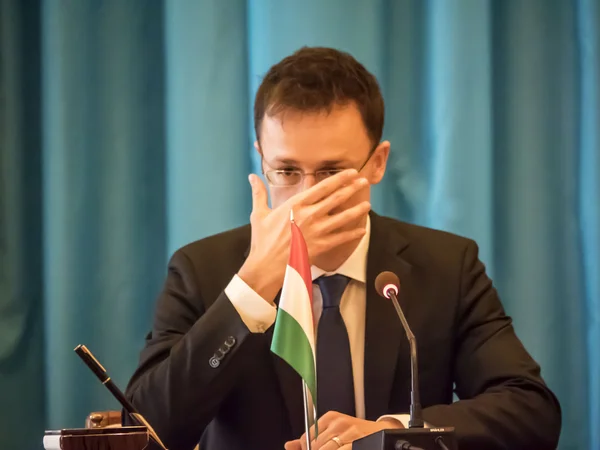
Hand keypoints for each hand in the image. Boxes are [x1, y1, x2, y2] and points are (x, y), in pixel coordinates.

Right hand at [238, 169, 369, 302]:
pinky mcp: (321, 246)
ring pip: (343, 217)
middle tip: (364, 181)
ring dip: (357, 210)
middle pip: (336, 198)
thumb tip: (251, 177)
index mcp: (296, 204)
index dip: (339, 178)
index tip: (350, 172)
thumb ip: (259, 193)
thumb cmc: (262, 240)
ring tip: (367, 203)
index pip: (323, 187)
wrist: (266, 266)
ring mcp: (317, 231)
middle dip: (352, 189)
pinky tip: (362, 229)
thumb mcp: (259, 214)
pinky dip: (353, 234)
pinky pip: (341, 238)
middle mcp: (309, 215)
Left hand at [284, 412, 403, 449]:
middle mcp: (339, 423)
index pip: (307, 439)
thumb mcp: (331, 432)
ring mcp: (350, 433)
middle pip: (316, 447)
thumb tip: (288, 445)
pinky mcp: (358, 442)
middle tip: (326, 449)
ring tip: (335, 449)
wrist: (380, 432)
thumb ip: (308, 440)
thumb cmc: (353, 434)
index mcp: (330, 417)